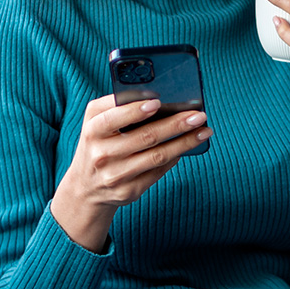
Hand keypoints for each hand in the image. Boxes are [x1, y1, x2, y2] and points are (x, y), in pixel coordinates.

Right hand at [51, 95, 211, 251]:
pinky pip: (158, 171)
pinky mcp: (129, 191)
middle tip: (198, 115)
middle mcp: (102, 155)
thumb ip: (116, 105)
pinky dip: (175, 157)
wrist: (85, 187)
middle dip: (175, 125)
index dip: (135, 111)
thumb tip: (153, 97)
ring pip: (157, 156)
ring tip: (203, 131)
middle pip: (144, 138)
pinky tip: (188, 147)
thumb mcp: (95, 121)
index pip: (113, 119)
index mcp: (92, 132)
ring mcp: (116, 176)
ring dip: (184, 143)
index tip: (158, 103)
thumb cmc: (97, 144)